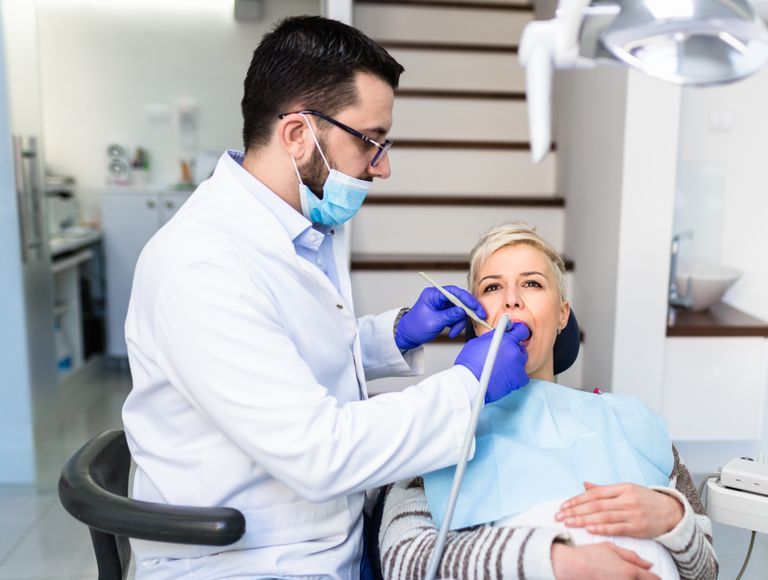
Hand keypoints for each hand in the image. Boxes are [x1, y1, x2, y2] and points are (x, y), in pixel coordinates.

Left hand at [394, 286, 486, 349]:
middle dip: (467, 312)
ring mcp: (443, 304)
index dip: (467, 299)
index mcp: (433, 294)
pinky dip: (457, 325)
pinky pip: (457, 316)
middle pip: (460, 300)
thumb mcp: (433, 322)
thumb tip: (463, 311)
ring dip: (460, 322)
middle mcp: (439, 297)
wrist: (408, 335)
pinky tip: (452, 332)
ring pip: (460, 310)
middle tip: (478, 318)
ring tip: (453, 332)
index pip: (454, 292)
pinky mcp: (445, 312)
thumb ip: (449, 316)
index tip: (476, 308)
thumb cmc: (415, 327)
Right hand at [454, 322, 529, 403]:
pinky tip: (505, 377)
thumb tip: (498, 335)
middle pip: (521, 348)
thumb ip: (494, 337)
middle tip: (503, 356)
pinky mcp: (519, 379)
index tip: (515, 336)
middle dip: (513, 350)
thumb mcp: (479, 341)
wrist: (469, 382)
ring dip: (514, 364)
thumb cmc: (470, 363)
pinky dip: (516, 377)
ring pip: (522, 362)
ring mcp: (518, 365)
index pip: (521, 331)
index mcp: (506, 339)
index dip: (517, 333)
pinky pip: (523, 377)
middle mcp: (514, 351)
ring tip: (501, 368)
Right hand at [551, 542, 658, 579]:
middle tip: (642, 575)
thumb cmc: (589, 555)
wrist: (570, 566)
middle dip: (645, 579)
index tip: (655, 576)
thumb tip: (649, 564)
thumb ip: (632, 556)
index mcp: (629, 571)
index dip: (655, 577)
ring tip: (625, 575)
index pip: (653, 579)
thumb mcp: (611, 549)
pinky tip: (617, 577)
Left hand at [556, 482, 684, 537]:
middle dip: (575, 511)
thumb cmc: (645, 500)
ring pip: (604, 516)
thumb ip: (604, 490)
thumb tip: (584, 484)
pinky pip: (617, 528)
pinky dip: (602, 528)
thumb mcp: (626, 489)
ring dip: (584, 520)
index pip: (595, 493)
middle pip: (596, 505)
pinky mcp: (638, 527)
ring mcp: (632, 513)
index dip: (577, 499)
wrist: (672, 512)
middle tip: (560, 516)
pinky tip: (589, 529)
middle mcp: (626, 499)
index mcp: (622, 488)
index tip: (563, 506)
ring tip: (569, 523)